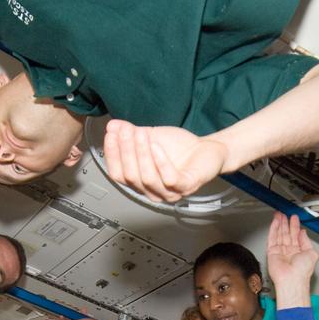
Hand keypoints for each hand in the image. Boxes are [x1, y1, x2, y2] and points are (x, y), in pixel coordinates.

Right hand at [103, 120, 228, 201]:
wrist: (207, 149)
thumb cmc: (180, 148)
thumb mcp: (150, 136)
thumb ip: (131, 133)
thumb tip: (112, 126)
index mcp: (141, 183)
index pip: (118, 174)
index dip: (113, 154)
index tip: (111, 134)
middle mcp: (153, 192)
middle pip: (130, 176)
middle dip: (126, 151)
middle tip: (126, 131)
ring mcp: (170, 192)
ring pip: (147, 178)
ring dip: (141, 153)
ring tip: (141, 134)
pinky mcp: (186, 187)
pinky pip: (169, 178)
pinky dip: (161, 161)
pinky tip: (157, 146)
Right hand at [266, 213, 318, 293]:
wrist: (292, 280)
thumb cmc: (302, 272)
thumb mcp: (312, 253)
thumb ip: (306, 241)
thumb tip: (303, 232)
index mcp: (299, 252)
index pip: (296, 235)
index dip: (295, 226)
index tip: (294, 218)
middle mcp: (289, 251)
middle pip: (287, 233)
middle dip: (286, 223)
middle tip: (285, 214)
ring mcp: (280, 251)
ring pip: (279, 234)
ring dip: (279, 224)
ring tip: (279, 215)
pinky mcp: (272, 252)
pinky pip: (272, 238)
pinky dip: (273, 229)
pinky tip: (275, 222)